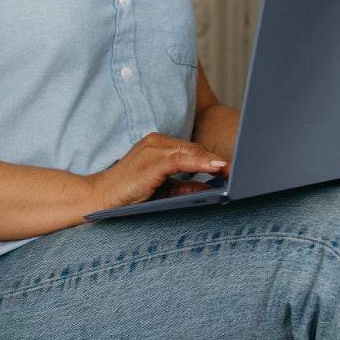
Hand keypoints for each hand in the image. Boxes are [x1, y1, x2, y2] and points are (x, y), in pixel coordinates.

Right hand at [92, 132, 226, 211]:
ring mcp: (152, 148)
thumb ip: (185, 186)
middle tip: (240, 168)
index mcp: (157, 145)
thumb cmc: (129, 195)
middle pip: (194, 148)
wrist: (100, 198)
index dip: (211, 158)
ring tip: (232, 169)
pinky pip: (182, 159)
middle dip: (215, 158)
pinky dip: (201, 163)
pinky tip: (217, 168)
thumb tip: (211, 188)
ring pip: (190, 151)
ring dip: (212, 161)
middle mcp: (155, 141)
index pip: (191, 149)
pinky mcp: (152, 159)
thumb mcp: (163, 190)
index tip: (231, 167)